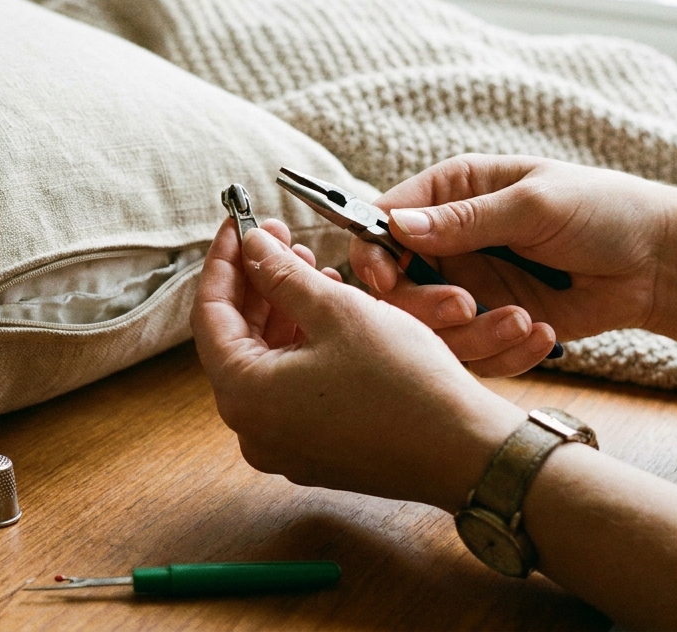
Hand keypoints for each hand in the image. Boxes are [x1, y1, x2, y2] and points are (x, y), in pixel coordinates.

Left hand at [190, 217, 524, 511]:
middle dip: (256, 283)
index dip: (223, 261)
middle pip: (234, 339)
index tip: (239, 223)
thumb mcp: (336, 311)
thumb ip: (280, 275)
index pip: (209, 315)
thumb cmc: (405, 384)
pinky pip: (291, 388)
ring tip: (308, 266)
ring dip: (281, 311)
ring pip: (265, 362)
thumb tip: (250, 248)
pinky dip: (301, 346)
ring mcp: (283, 446)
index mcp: (244, 395)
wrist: (468, 452)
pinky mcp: (314, 450)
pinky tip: (326, 311)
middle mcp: (252, 429)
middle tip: (279, 237)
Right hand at [349, 155, 676, 374]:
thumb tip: (397, 225)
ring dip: (472, 335)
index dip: (373, 253)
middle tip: (465, 306)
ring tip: (524, 322)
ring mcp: (468, 285)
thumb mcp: (535, 206)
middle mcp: (450, 241)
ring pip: (430, 328)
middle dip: (423, 305)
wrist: (660, 265)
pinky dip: (502, 353)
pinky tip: (542, 335)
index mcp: (451, 193)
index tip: (384, 279)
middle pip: (395, 285)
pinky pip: (472, 354)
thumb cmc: (604, 211)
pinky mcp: (491, 324)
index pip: (383, 222)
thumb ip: (466, 219)